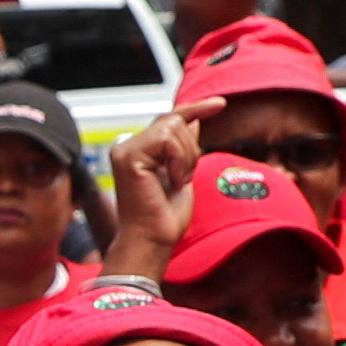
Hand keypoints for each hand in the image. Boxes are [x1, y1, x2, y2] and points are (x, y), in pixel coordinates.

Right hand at [100, 112, 200, 281]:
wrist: (153, 241)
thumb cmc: (164, 218)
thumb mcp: (183, 173)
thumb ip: (184, 146)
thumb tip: (194, 120)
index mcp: (139, 150)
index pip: (170, 119)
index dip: (196, 108)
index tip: (220, 104)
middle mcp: (128, 146)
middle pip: (175, 120)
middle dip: (191, 150)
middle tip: (182, 180)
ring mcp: (125, 150)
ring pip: (173, 127)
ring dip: (186, 158)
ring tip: (175, 182)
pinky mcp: (128, 156)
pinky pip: (167, 141)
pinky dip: (179, 161)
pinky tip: (171, 181)